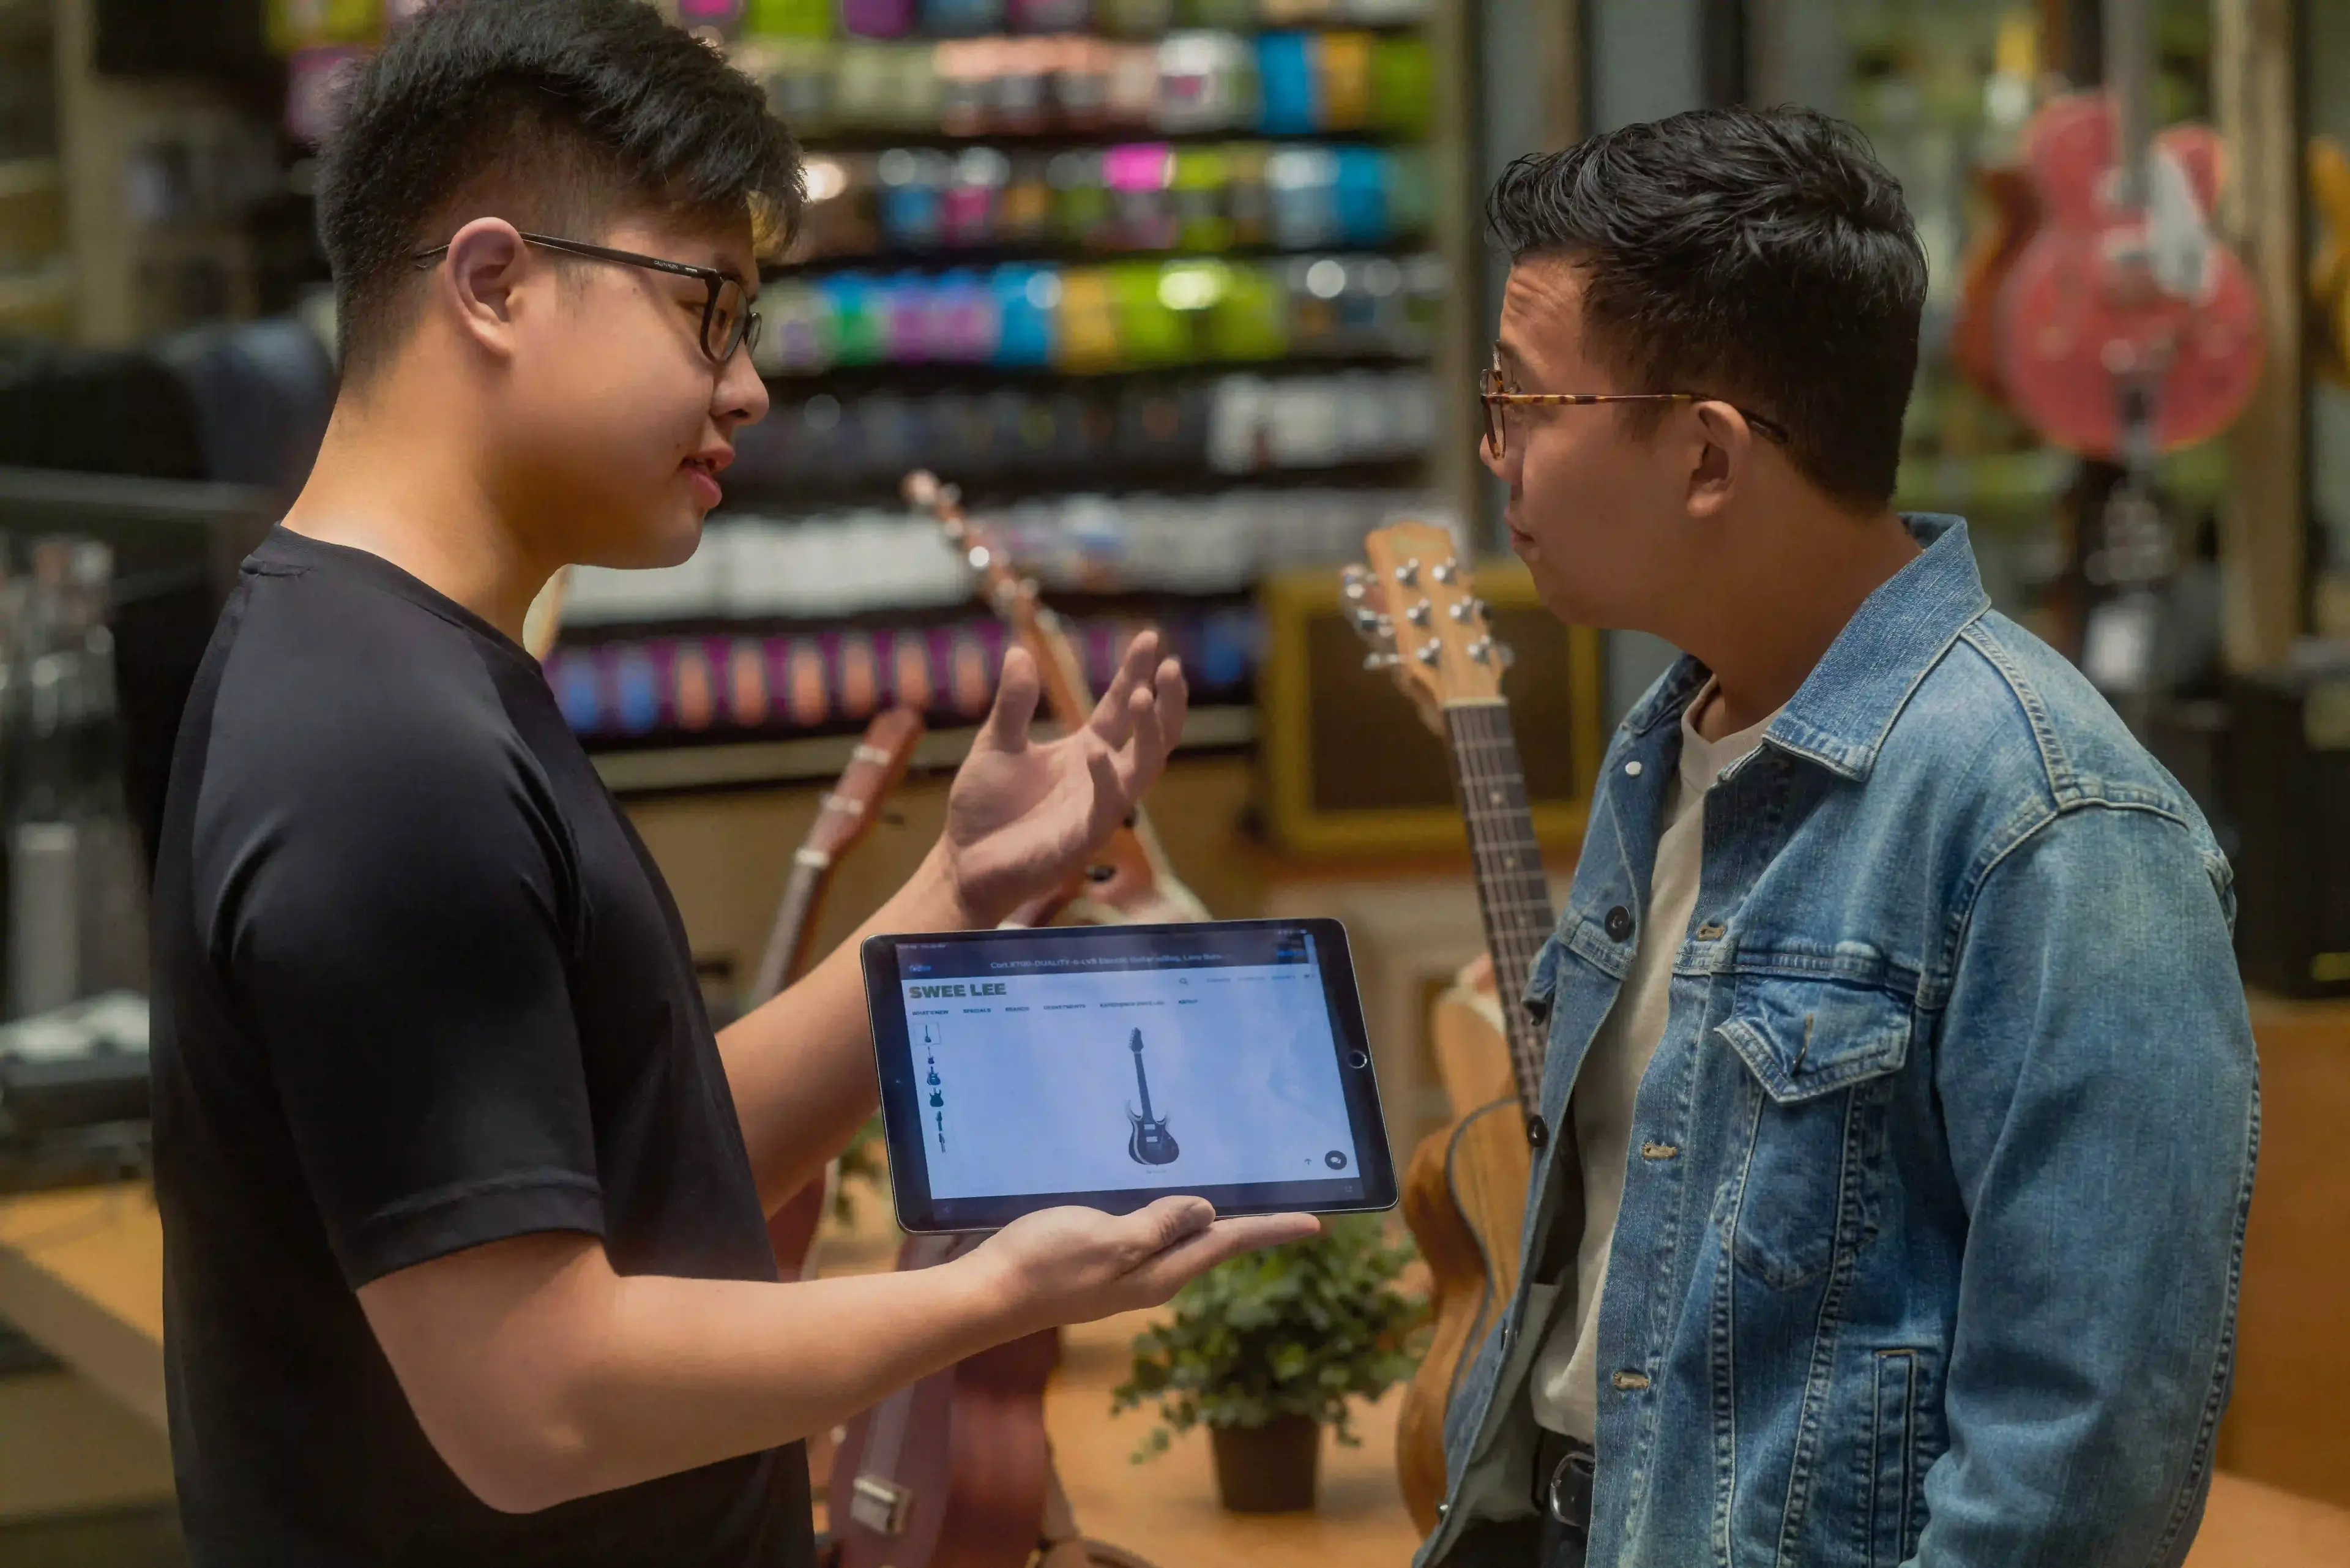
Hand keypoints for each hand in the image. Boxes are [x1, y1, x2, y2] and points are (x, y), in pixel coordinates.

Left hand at [938, 633, 1186, 925]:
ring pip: (1144, 768)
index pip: (1121, 706)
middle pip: (1152, 735)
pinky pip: (1106, 806)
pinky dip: (1105, 778)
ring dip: (1150, 732)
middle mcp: (1102, 776)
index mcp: (1087, 750)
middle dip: (1166, 702)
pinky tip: (1095, 750)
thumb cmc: (985, 807)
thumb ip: (1013, 703)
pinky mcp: (1083, 838)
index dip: (1136, 672)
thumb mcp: (995, 743)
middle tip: (1171, 666)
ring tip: (1144, 694)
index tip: (1150, 638)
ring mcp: (1098, 807)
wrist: (964, 862)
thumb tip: (1019, 651)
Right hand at [963, 1198, 1319, 1335]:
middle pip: (1210, 1244)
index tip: (1314, 1222)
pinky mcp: (1098, 1263)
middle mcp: (1149, 1277)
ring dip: (1209, 1220)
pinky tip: (1168, 1204)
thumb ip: (1159, 1226)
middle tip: (1285, 1207)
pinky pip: (1150, 1236)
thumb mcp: (1109, 1237)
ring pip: (1180, 1240)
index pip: (1226, 1243)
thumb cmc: (1045, 1263)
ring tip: (1239, 1200)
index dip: (1269, 1229)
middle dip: (1248, 1225)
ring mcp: (1123, 1273)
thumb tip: (1206, 1212)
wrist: (989, 1294)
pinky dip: (1170, 1217)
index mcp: (1159, 1274)